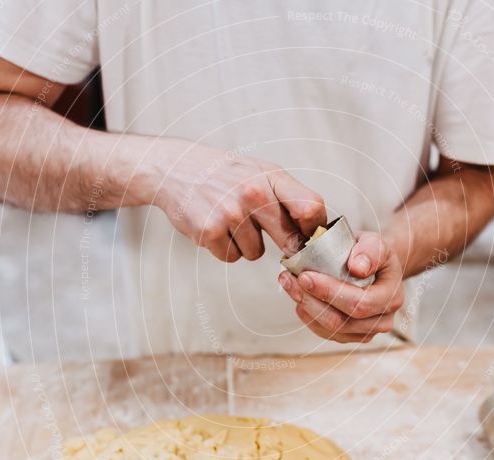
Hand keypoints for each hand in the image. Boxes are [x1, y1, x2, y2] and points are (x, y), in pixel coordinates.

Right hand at [153, 140, 325, 261]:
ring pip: (256, 253)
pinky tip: (216, 227)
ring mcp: (230, 213)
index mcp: (271, 177)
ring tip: (231, 221)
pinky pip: (232, 257)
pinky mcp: (210, 231)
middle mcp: (253, 193)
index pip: (311, 207)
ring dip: (246, 244)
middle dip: (286, 246)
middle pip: (290, 240)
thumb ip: (289, 197)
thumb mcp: (261, 172)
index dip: (315, 230)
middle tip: (272, 237)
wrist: (177, 168)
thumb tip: (316, 231)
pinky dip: (225, 248)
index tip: (309, 236)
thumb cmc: (225, 174)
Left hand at [278, 232, 404, 342]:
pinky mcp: (347, 336)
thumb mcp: (375, 242)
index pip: (360, 303)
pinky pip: (322, 331)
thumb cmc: (371, 254)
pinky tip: (298, 295)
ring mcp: (364, 333)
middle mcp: (381, 321)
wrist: (371, 267)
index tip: (306, 275)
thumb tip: (357, 268)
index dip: (330, 292)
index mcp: (391, 298)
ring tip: (288, 282)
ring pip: (328, 328)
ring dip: (304, 306)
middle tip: (289, 278)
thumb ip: (370, 250)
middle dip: (310, 300)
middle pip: (340, 321)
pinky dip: (306, 313)